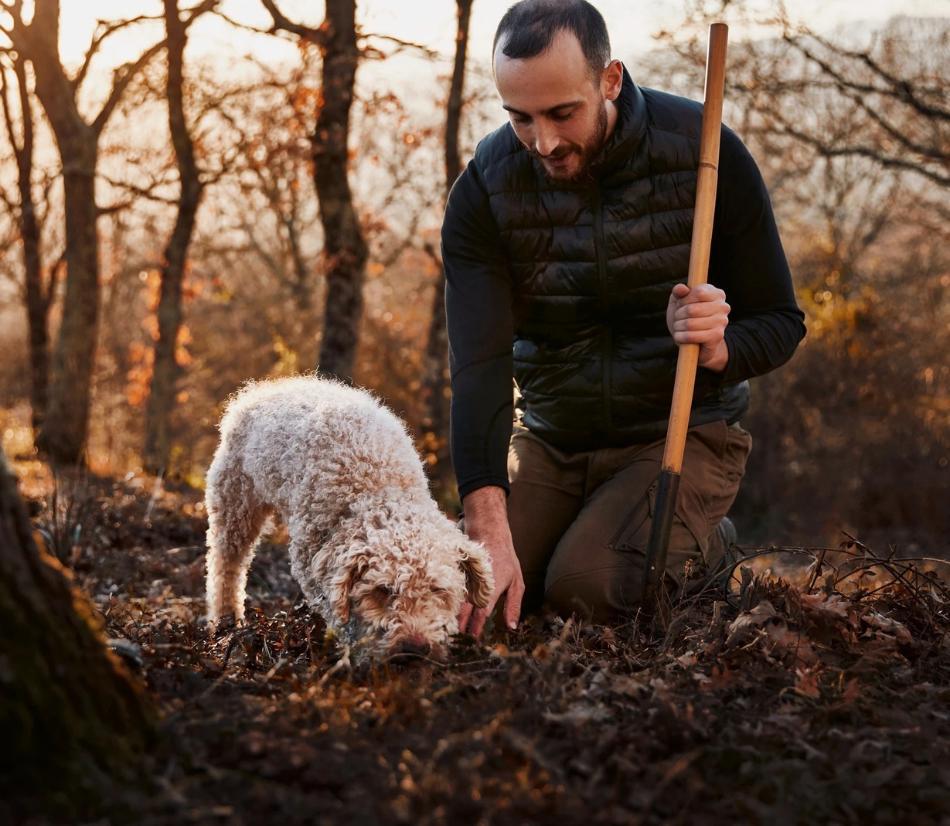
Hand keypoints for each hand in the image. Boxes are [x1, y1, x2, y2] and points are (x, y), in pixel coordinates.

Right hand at [457, 486, 523, 637]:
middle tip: (457, 643)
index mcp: (491, 589)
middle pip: (464, 611)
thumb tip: (511, 627)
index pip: (482, 613)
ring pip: (454, 602)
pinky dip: (447, 603)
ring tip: (449, 632)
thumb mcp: (517, 582)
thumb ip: (513, 605)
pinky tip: (443, 613)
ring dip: (452, 617)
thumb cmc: (505, 559)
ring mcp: (464, 579)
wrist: (488, 532)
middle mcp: (475, 585)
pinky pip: (449, 591)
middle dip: (460, 627)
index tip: (473, 641)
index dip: (476, 628)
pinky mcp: (456, 574)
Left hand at [667, 282, 729, 371]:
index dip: (684, 300)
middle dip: (678, 315)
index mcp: (716, 294)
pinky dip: (681, 337)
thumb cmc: (686, 318)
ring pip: (690, 324)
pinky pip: (693, 336)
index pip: (698, 292)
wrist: (695, 343)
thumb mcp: (679, 302)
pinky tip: (680, 337)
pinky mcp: (717, 336)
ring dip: (678, 327)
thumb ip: (678, 292)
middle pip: (692, 309)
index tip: (681, 305)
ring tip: (678, 328)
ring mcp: (722, 322)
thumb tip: (681, 288)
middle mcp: (723, 306)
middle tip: (677, 319)